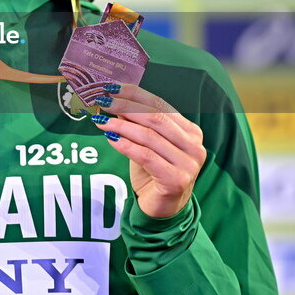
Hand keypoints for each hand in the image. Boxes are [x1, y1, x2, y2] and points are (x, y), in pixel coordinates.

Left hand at [90, 84, 205, 218]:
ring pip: (149, 137)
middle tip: (102, 101)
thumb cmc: (155, 172)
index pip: (160, 105)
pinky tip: (110, 139)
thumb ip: (136, 123)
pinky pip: (146, 156)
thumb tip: (113, 100)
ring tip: (101, 120)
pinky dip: (126, 145)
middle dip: (125, 107)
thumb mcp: (146, 143)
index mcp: (191, 131)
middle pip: (155, 118)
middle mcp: (194, 145)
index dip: (135, 94)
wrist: (163, 208)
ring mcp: (188, 164)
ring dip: (121, 126)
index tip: (112, 87)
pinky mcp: (176, 180)